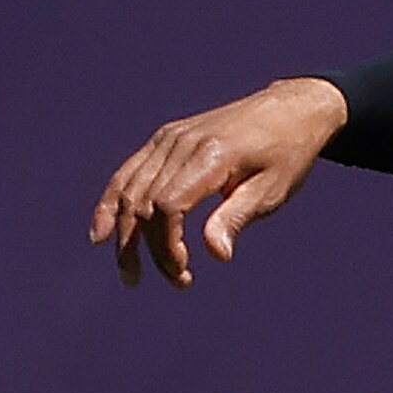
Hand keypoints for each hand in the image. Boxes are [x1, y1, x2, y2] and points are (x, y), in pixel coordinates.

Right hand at [88, 77, 348, 287]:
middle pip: (146, 203)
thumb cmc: (286, 154)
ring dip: (125, 235)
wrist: (290, 110)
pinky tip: (102, 234)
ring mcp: (168, 138)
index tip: (186, 271)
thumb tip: (216, 255)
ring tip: (130, 274)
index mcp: (210, 155)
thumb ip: (237, 217)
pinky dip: (112, 204)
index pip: (169, 206)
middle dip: (152, 249)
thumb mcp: (272, 190)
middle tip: (178, 282)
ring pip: (129, 190)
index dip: (168, 244)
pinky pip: (129, 173)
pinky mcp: (164, 139)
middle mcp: (181, 143)